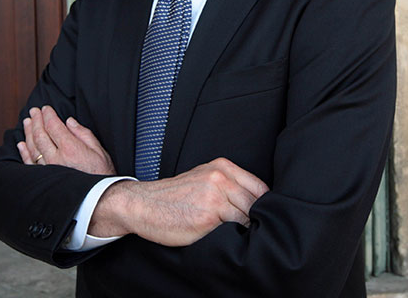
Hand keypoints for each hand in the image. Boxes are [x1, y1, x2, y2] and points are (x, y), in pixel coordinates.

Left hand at [17, 106, 115, 175]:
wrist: (98, 197)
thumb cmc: (101, 174)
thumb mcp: (98, 150)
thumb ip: (82, 133)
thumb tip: (69, 121)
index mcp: (70, 148)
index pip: (53, 126)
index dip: (48, 115)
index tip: (45, 108)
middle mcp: (56, 158)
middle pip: (40, 134)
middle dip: (36, 120)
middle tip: (33, 111)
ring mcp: (48, 169)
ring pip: (33, 147)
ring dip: (28, 133)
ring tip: (27, 122)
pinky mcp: (45, 179)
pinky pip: (29, 163)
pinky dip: (24, 152)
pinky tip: (22, 144)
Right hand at [90, 157, 268, 246]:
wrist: (143, 205)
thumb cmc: (174, 198)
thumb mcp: (204, 180)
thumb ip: (228, 187)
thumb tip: (256, 207)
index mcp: (222, 167)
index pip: (260, 188)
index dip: (265, 207)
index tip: (262, 219)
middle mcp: (221, 177)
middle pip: (257, 203)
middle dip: (257, 220)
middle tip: (253, 233)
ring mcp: (215, 196)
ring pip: (248, 217)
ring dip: (246, 230)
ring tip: (239, 238)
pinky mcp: (208, 217)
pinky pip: (233, 230)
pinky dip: (233, 237)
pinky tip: (226, 240)